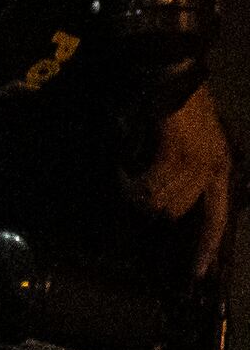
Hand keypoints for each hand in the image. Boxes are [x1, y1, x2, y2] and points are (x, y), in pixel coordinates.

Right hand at [131, 83, 229, 275]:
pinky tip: (128, 171)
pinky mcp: (178, 153)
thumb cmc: (182, 106)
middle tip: (138, 191)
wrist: (174, 74)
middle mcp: (215, 168)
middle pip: (179, 212)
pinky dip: (135, 182)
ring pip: (163, 201)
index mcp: (222, 168)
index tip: (196, 274)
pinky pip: (152, 185)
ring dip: (142, 194)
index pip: (217, 219)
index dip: (205, 248)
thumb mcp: (196, 142)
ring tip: (132, 178)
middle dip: (154, 207)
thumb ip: (188, 169)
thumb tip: (166, 200)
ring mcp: (198, 161)